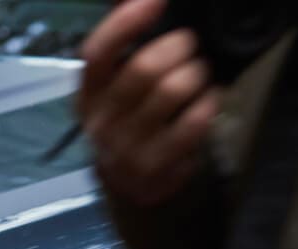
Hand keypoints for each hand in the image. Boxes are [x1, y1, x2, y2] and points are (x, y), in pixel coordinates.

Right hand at [79, 0, 220, 204]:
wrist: (128, 182)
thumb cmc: (129, 118)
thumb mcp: (116, 83)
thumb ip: (123, 39)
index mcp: (89, 92)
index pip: (98, 53)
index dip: (126, 23)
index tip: (156, 0)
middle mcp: (101, 119)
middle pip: (143, 68)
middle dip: (178, 47)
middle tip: (189, 46)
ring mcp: (126, 146)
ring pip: (172, 91)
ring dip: (197, 74)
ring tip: (199, 74)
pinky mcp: (154, 166)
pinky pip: (192, 123)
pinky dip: (208, 104)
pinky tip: (207, 101)